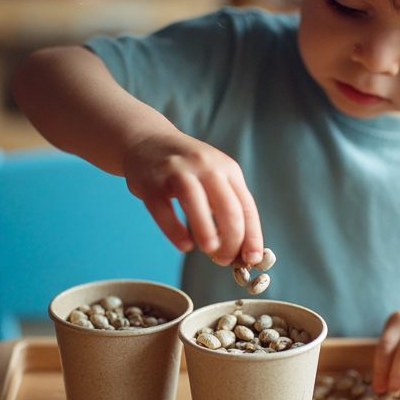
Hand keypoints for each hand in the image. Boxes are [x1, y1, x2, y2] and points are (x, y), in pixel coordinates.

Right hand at [121, 131, 262, 265]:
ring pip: (198, 205)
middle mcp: (206, 167)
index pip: (247, 208)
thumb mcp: (215, 177)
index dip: (252, 237)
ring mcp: (178, 172)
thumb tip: (242, 251)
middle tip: (225, 260)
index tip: (252, 259)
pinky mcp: (152, 182)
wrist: (146, 140)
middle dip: (232, 241)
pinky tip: (184, 245)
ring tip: (211, 252)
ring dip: (208, 234)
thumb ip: (228, 207)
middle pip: (228, 209)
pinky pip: (164, 210)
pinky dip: (176, 231)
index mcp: (228, 169)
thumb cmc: (186, 169)